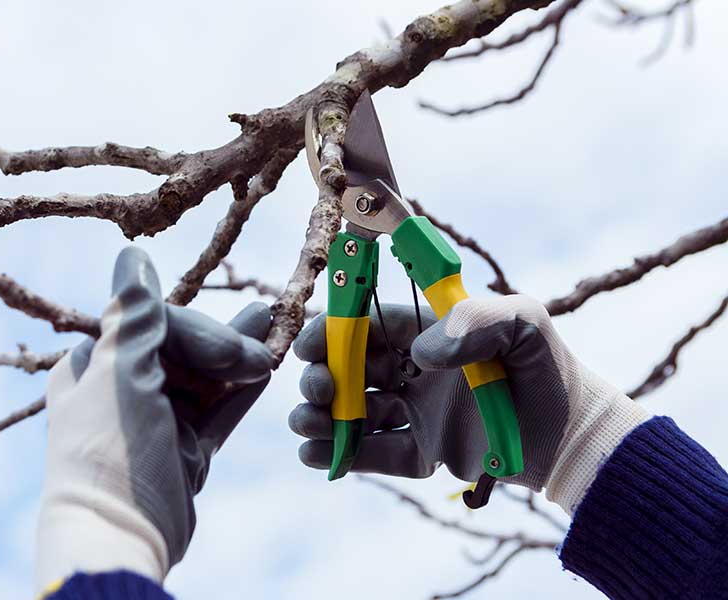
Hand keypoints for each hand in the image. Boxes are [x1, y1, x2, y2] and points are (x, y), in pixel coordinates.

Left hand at [35, 247, 274, 589]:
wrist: (119, 534)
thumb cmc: (109, 448)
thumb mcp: (120, 373)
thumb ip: (135, 315)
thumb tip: (132, 254)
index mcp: (93, 365)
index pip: (151, 323)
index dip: (194, 329)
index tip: (228, 347)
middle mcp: (122, 388)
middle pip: (182, 348)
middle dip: (223, 344)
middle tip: (259, 354)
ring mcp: (157, 421)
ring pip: (205, 377)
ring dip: (239, 356)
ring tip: (276, 326)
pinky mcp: (184, 450)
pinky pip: (218, 412)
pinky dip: (241, 392)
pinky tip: (269, 368)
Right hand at [289, 295, 648, 512]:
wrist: (575, 437)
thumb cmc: (547, 368)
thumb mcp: (522, 323)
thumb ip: (475, 320)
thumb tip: (420, 354)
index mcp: (427, 334)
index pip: (366, 326)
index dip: (332, 333)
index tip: (310, 346)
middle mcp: (414, 371)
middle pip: (349, 370)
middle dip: (322, 378)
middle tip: (319, 391)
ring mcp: (417, 413)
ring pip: (354, 413)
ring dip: (322, 418)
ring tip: (307, 425)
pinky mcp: (424, 454)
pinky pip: (376, 455)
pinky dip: (343, 455)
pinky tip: (317, 456)